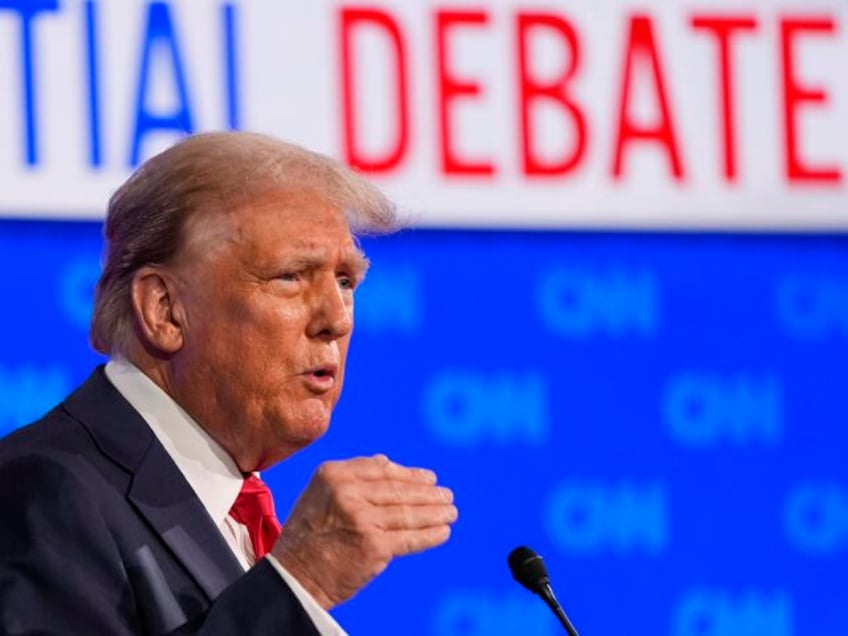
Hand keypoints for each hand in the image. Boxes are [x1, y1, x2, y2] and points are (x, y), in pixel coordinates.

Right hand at [270, 454, 456, 608]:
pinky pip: (409, 538)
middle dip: (427, 494)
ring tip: (450, 512)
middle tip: (447, 496)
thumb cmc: (308, 538)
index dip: (409, 474)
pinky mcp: (374, 546)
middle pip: (398, 490)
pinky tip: (443, 532)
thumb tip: (388, 463)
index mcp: (333, 474)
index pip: (381, 469)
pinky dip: (429, 535)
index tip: (428, 478)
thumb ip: (352, 479)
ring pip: (408, 513)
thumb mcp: (319, 495)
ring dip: (434, 513)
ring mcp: (362, 519)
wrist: (293, 578)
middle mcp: (347, 492)